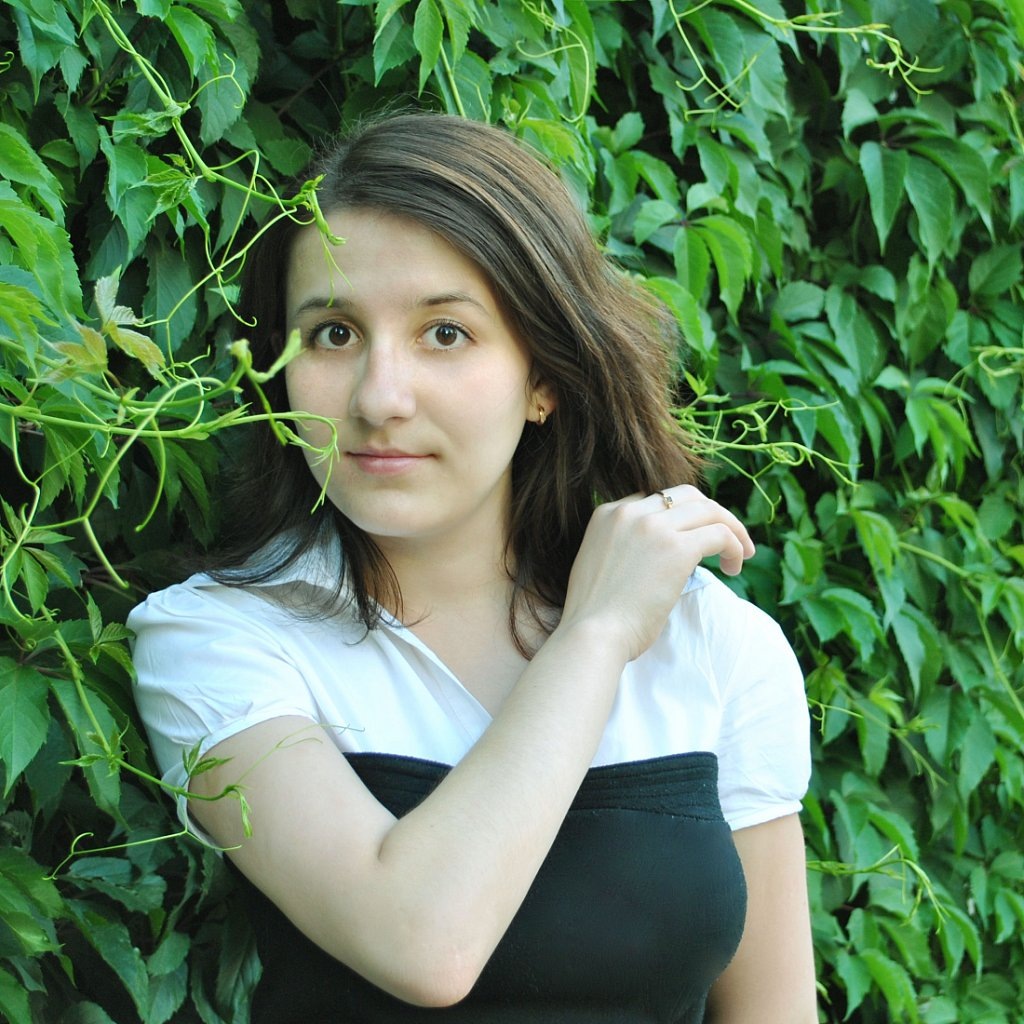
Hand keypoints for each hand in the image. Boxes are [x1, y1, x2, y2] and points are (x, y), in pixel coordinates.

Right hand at [560, 485, 753, 661]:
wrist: (592, 635)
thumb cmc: (595, 617)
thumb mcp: (599, 565)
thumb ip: (623, 549)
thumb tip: (655, 560)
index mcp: (607, 514)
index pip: (655, 500)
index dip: (681, 518)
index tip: (693, 540)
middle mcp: (629, 512)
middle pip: (686, 495)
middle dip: (712, 514)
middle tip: (727, 540)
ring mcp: (653, 527)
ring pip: (709, 509)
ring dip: (732, 529)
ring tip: (742, 554)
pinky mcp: (676, 547)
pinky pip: (720, 534)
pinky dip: (735, 546)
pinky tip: (734, 568)